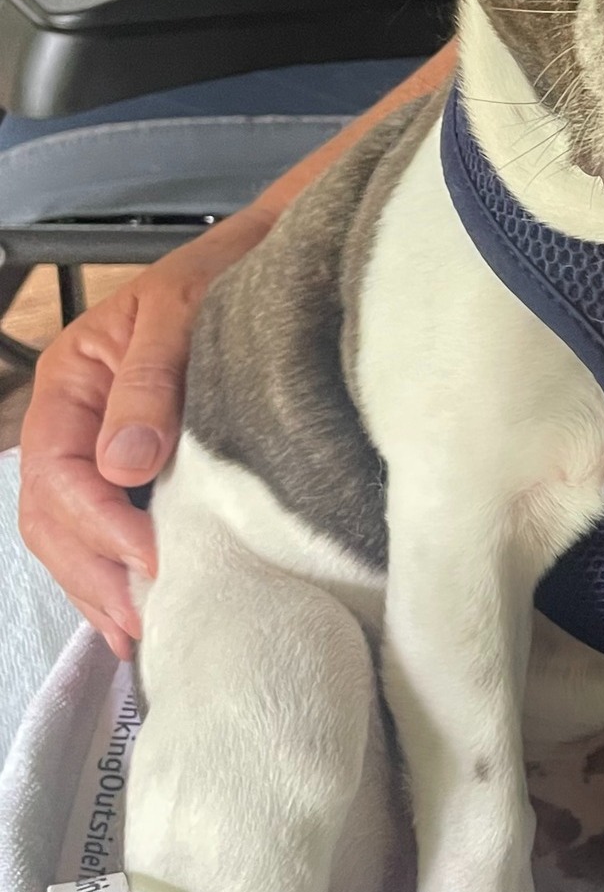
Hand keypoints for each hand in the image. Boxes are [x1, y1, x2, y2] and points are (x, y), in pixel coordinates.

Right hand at [17, 208, 274, 656]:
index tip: (150, 559)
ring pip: (69, 531)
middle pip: (51, 514)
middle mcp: (76, 418)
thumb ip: (150, 386)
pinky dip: (115, 570)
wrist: (263, 257)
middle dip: (90, 572)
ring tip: (135, 634)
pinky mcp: (136, 463)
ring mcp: (100, 444)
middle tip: (140, 621)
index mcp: (73, 380)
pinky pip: (105, 525)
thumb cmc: (222, 275)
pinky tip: (139, 608)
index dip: (98, 523)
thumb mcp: (183, 314)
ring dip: (97, 586)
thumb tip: (124, 467)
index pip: (59, 471)